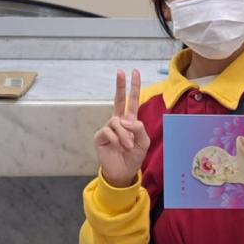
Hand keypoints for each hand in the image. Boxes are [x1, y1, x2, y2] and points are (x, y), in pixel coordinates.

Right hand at [95, 69, 149, 187]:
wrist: (123, 171)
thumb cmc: (134, 157)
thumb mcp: (144, 143)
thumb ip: (140, 128)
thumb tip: (126, 120)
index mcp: (130, 121)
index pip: (132, 101)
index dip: (133, 87)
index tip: (134, 72)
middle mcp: (119, 122)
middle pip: (118, 100)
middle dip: (120, 85)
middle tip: (120, 72)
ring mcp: (108, 128)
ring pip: (116, 121)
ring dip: (124, 135)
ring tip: (128, 146)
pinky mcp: (100, 136)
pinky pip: (109, 131)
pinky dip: (117, 140)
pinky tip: (119, 147)